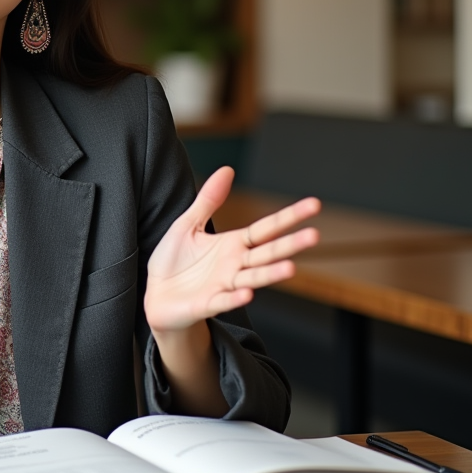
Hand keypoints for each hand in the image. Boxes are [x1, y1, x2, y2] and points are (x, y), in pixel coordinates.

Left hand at [144, 167, 319, 334]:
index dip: (289, 217)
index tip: (315, 204)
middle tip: (315, 235)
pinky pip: (223, 300)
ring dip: (271, 274)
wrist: (156, 295)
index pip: (267, 228)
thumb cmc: (174, 260)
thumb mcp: (188, 224)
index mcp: (234, 244)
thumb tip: (228, 169)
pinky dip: (235, 298)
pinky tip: (247, 293)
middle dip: (290, 245)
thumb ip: (209, 200)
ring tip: (291, 268)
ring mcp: (225, 285)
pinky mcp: (207, 303)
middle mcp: (236, 265)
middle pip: (267, 253)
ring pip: (253, 278)